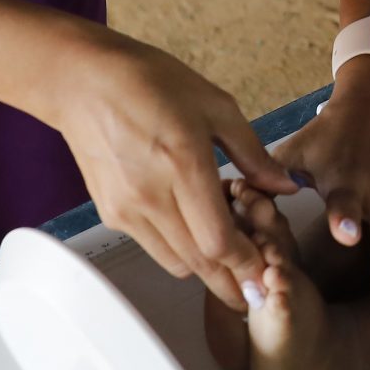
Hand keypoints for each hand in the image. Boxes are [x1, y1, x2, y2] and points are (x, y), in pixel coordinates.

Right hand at [38, 27, 295, 312]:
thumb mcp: (216, 105)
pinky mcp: (111, 214)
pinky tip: (192, 227)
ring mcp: (127, 209)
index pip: (219, 241)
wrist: (83, 82)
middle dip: (232, 281)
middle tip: (256, 287)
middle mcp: (152, 196)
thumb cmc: (151, 82)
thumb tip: (285, 186)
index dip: (247, 264)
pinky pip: (153, 246)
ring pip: (175, 262)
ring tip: (227, 250)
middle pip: (199, 263)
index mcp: (184, 164)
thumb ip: (252, 153)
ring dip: (205, 266)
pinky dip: (178, 248)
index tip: (268, 273)